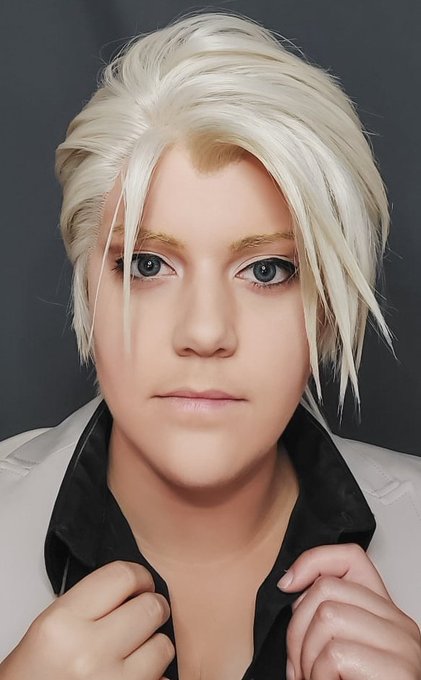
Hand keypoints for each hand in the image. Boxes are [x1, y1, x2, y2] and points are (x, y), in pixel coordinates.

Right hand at [0, 560, 174, 679]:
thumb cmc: (34, 675)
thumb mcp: (51, 626)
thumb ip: (90, 602)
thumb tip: (133, 587)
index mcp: (63, 623)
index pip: (122, 576)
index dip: (139, 576)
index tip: (141, 583)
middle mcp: (87, 653)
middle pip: (151, 608)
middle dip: (151, 609)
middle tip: (142, 615)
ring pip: (163, 646)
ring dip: (153, 647)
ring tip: (133, 651)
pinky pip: (162, 679)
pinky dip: (153, 676)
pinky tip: (131, 674)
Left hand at [277, 543, 420, 679]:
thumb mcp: (340, 654)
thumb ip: (328, 622)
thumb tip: (291, 588)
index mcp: (385, 615)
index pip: (351, 558)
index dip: (313, 561)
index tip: (287, 586)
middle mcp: (400, 625)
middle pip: (327, 590)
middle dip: (297, 629)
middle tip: (299, 667)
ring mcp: (403, 647)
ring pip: (327, 617)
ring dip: (306, 658)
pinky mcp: (399, 671)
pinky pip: (335, 655)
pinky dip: (318, 677)